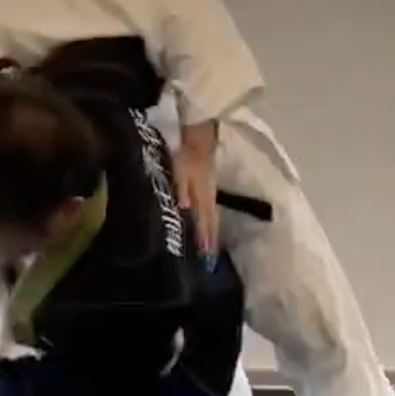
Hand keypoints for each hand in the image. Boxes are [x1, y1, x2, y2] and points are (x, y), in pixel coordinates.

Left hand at [172, 130, 219, 255]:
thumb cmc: (187, 155)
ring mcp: (211, 192)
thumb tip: (185, 209)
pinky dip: (212, 221)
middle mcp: (209, 197)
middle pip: (211, 222)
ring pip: (213, 216)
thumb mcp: (181, 172)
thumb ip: (182, 189)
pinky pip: (212, 209)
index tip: (205, 256)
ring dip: (213, 232)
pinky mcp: (209, 188)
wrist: (199, 137)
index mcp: (203, 195)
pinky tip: (210, 224)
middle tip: (210, 258)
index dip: (205, 238)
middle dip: (210, 240)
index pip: (205, 221)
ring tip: (211, 247)